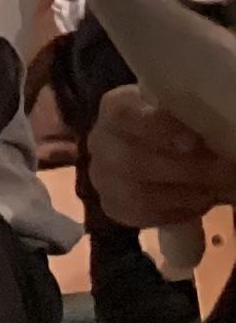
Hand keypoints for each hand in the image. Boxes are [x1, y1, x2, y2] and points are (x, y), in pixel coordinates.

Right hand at [89, 88, 235, 231]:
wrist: (160, 149)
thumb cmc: (176, 125)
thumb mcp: (183, 114)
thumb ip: (191, 121)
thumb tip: (216, 139)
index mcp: (115, 107)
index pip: (123, 115)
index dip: (157, 129)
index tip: (193, 142)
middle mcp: (100, 141)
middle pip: (131, 160)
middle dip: (183, 170)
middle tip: (223, 172)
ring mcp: (101, 176)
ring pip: (137, 193)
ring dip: (183, 194)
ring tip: (214, 190)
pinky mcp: (111, 205)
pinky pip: (141, 214)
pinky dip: (176, 211)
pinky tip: (199, 202)